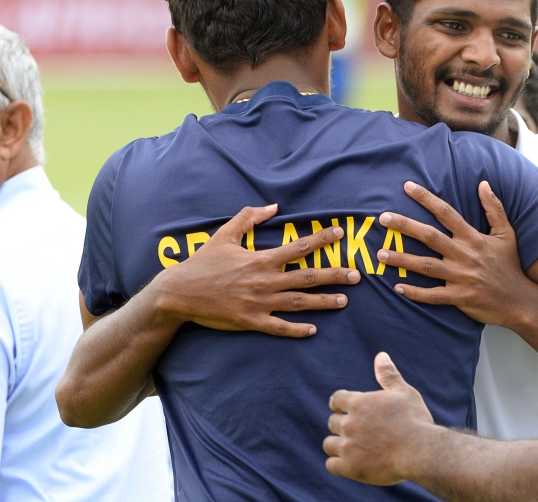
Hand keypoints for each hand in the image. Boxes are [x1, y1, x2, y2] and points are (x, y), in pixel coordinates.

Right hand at [154, 204, 360, 337]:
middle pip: (307, 277)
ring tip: (345, 301)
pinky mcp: (251, 321)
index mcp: (261, 259)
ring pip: (300, 303)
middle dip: (334, 275)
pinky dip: (297, 330)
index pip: (299, 247)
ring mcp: (260, 303)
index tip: (340, 233)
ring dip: (324, 302)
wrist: (180, 292)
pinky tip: (313, 329)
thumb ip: (249, 218)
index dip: (322, 240)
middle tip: (356, 275)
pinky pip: (279, 327)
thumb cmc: (203, 262)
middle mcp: (265, 281)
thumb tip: (273, 207)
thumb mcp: (225, 234)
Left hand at [324, 353, 433, 485]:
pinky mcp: (350, 467)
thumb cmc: (415, 420)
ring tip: (351, 450)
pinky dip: (337, 465)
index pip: (336, 400)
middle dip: (341, 426)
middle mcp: (349, 423)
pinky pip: (331, 465)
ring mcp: (348, 446)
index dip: (338, 404)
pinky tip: (348, 465)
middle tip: (356, 432)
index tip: (342, 410)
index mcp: (359, 403)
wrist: (421, 451)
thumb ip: (388, 375)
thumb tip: (380, 356)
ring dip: (337, 446)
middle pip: (332, 422)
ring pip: (329, 444)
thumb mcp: (404, 392)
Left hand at [375, 181, 535, 327]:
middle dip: (405, 226)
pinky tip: (397, 287)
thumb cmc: (510, 265)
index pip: (446, 213)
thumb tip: (483, 183)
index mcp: (473, 238)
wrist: (521, 300)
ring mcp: (461, 277)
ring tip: (381, 255)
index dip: (426, 198)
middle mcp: (464, 255)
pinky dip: (415, 293)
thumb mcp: (505, 234)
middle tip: (383, 219)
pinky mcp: (459, 297)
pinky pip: (433, 295)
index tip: (407, 187)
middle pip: (430, 237)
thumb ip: (494, 208)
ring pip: (426, 267)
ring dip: (402, 260)